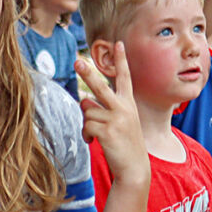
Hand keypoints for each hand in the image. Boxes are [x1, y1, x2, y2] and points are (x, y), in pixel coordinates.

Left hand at [76, 46, 144, 177]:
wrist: (134, 167)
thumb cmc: (125, 144)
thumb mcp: (121, 122)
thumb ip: (104, 108)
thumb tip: (83, 100)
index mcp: (129, 104)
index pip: (125, 77)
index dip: (121, 60)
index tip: (118, 44)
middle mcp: (123, 108)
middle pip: (100, 86)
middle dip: (87, 73)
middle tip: (77, 61)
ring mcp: (116, 119)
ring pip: (87, 109)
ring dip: (87, 121)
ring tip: (95, 133)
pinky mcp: (107, 131)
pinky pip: (86, 125)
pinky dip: (86, 134)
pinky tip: (93, 142)